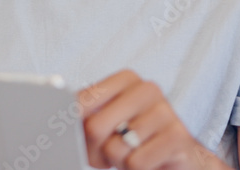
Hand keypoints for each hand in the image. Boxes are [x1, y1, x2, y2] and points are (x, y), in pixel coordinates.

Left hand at [79, 70, 228, 169]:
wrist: (178, 159)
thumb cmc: (133, 141)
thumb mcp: (104, 124)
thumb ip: (82, 116)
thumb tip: (60, 117)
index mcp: (126, 79)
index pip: (81, 103)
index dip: (76, 128)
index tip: (84, 134)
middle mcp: (148, 89)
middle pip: (95, 127)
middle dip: (96, 149)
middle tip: (111, 152)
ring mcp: (166, 111)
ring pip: (115, 148)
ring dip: (119, 160)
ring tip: (134, 153)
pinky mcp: (179, 137)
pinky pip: (136, 162)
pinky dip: (136, 169)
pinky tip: (149, 161)